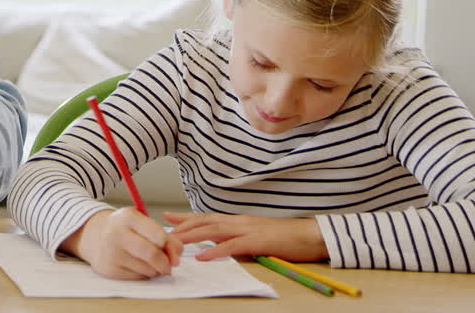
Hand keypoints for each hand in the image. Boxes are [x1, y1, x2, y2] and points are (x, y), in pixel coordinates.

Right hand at [61, 208, 182, 279]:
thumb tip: (176, 258)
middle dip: (165, 263)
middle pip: (152, 254)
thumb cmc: (128, 230)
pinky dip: (144, 275)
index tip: (172, 250)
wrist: (96, 236)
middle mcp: (116, 233)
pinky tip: (138, 266)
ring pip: (147, 269)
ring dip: (155, 270)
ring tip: (151, 263)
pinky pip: (137, 277)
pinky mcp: (108, 268)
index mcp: (128, 217)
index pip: (158, 235)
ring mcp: (110, 252)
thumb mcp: (145, 224)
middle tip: (169, 265)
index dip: (170, 246)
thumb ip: (167, 238)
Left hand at [164, 212, 327, 262]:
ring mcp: (249, 230)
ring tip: (175, 241)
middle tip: (163, 225)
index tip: (169, 217)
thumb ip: (238, 240)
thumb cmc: (286, 238)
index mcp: (240, 221)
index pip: (208, 217)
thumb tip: (221, 247)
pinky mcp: (258, 242)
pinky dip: (215, 251)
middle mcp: (240, 222)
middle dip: (183, 224)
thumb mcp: (257, 237)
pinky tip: (202, 257)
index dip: (188, 217)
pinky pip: (233, 246)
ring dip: (193, 236)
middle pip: (206, 221)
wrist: (311, 235)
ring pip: (215, 231)